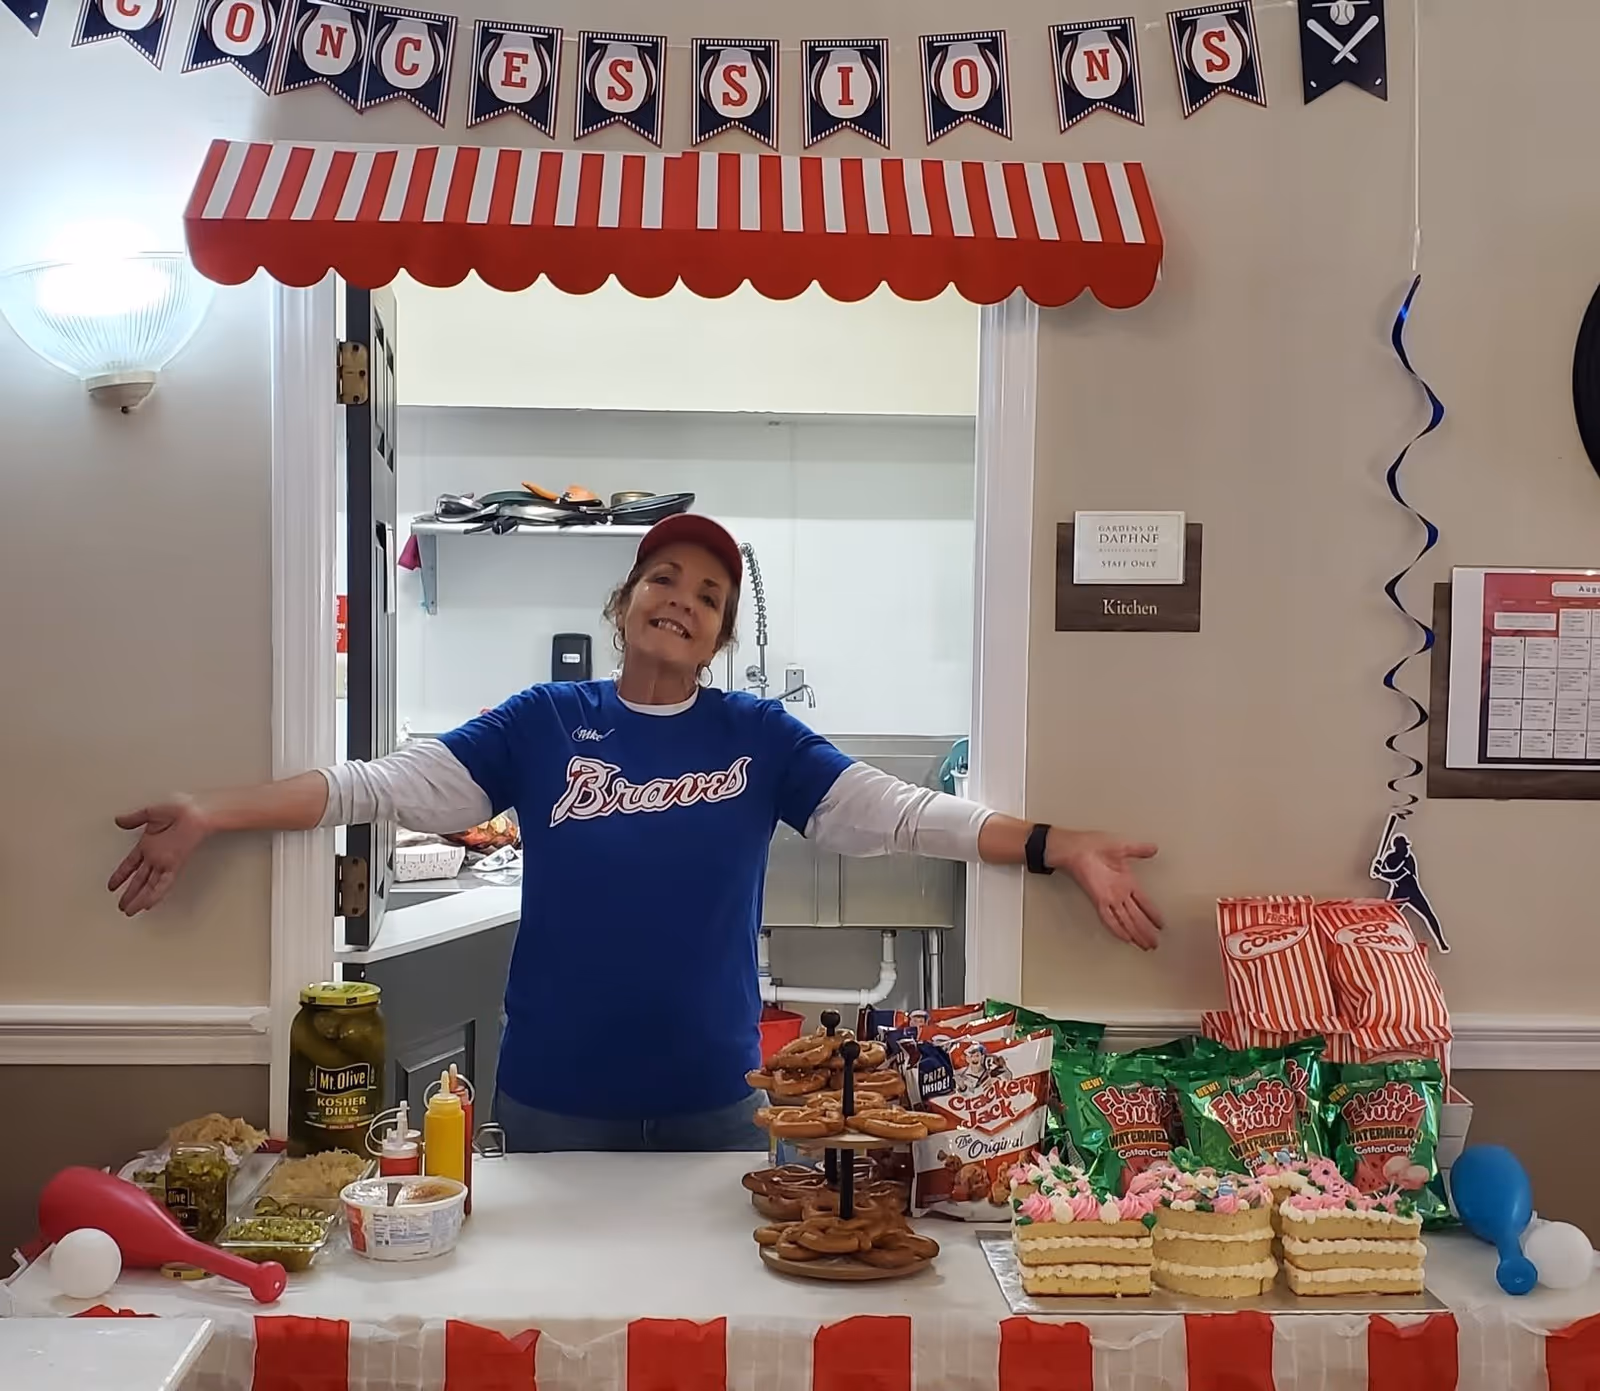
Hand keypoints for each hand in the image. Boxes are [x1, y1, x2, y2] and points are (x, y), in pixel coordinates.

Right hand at [108, 795, 212, 915]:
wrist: (197, 812)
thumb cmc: (182, 808)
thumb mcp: (151, 813)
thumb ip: (135, 819)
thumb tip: (119, 820)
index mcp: (149, 844)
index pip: (130, 864)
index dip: (120, 875)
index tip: (112, 886)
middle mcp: (156, 855)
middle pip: (139, 879)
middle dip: (129, 893)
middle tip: (121, 905)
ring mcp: (165, 862)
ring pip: (149, 885)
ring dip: (138, 898)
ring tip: (129, 910)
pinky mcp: (175, 864)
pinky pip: (163, 883)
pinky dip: (155, 894)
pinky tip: (147, 904)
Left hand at [1047, 829, 1162, 950]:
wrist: (1076, 849)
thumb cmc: (1094, 845)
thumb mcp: (1122, 846)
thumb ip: (1139, 850)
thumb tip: (1154, 848)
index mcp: (1127, 881)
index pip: (1144, 903)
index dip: (1153, 914)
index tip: (1161, 925)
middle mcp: (1119, 893)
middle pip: (1137, 917)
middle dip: (1146, 931)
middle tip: (1155, 944)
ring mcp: (1110, 898)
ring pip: (1126, 921)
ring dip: (1137, 934)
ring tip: (1146, 946)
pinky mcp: (1099, 900)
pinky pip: (1110, 919)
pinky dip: (1118, 930)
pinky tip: (1126, 939)